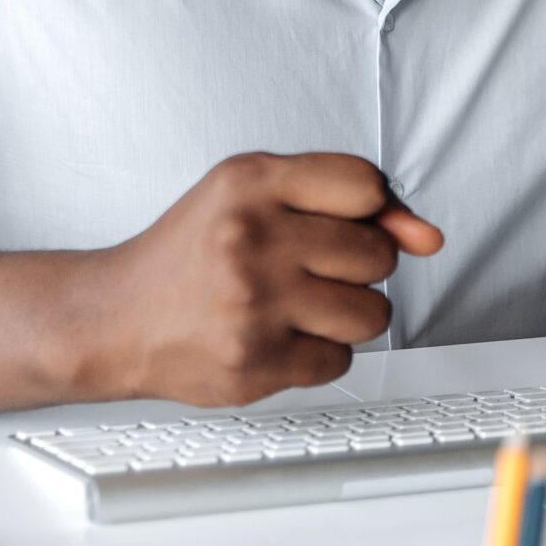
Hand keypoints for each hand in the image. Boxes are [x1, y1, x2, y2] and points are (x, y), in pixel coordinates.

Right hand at [89, 152, 444, 406]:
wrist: (117, 318)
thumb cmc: (192, 252)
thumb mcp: (253, 194)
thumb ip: (347, 201)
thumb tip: (428, 237)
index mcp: (250, 182)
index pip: (367, 185)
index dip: (365, 211)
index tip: (338, 223)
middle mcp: (250, 238)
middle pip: (378, 255)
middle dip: (355, 267)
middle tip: (307, 269)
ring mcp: (253, 305)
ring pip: (372, 313)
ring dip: (346, 315)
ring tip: (297, 305)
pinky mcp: (255, 363)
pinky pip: (339, 360)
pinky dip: (317, 353)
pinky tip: (276, 337)